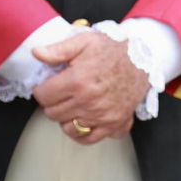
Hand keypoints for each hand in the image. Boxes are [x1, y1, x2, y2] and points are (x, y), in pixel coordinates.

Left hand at [32, 31, 149, 143]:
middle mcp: (88, 101)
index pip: (42, 96)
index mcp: (78, 81)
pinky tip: (83, 119)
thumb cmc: (113, 51)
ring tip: (74, 104)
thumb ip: (59, 49)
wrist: (144, 61)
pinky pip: (87, 138)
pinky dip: (81, 132)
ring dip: (66, 117)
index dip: (43, 88)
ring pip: (66, 127)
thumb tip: (36, 53)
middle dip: (53, 102)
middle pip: (52, 113)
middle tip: (63, 92)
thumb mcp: (86, 41)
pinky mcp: (113, 124)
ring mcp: (101, 115)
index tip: (50, 84)